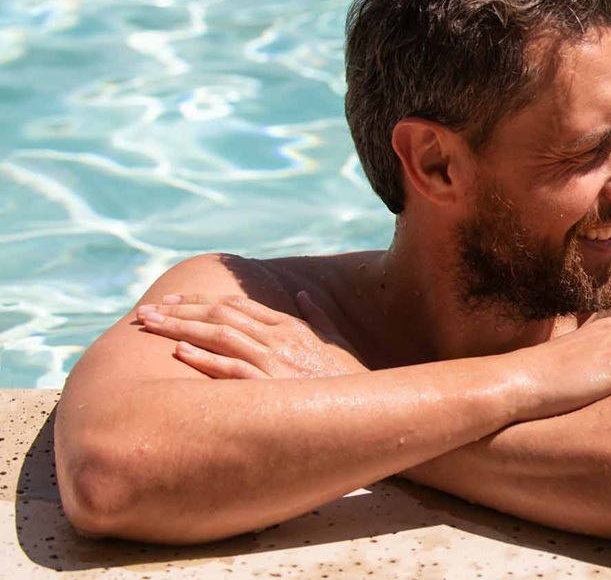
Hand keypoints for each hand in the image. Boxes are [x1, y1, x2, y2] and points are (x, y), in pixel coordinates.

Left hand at [136, 292, 366, 378]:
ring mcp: (275, 362)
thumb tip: (303, 294)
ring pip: (219, 337)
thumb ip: (319, 318)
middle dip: (180, 311)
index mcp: (291, 327)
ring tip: (150, 326)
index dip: (201, 302)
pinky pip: (233, 370)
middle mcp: (279, 339)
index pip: (237, 306)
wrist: (369, 411)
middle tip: (146, 312)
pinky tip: (182, 353)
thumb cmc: (351, 380)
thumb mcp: (337, 342)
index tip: (173, 302)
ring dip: (181, 328)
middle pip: (220, 317)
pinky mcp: (273, 387)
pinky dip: (207, 359)